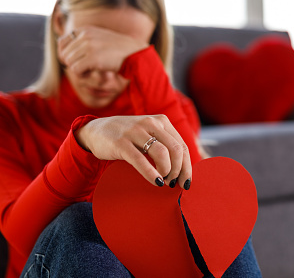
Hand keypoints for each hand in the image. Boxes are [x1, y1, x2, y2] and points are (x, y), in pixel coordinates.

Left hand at [58, 26, 148, 75]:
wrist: (135, 53)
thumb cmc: (118, 50)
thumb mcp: (98, 39)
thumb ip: (83, 42)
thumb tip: (63, 54)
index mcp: (85, 30)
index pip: (61, 42)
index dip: (65, 54)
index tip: (75, 61)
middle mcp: (85, 35)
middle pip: (64, 54)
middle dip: (73, 64)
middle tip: (85, 68)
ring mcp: (89, 46)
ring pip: (69, 63)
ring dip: (78, 70)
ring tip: (90, 70)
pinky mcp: (93, 58)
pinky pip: (76, 70)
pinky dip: (82, 75)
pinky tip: (92, 73)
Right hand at [76, 115, 191, 188]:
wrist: (95, 130)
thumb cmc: (128, 138)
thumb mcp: (149, 135)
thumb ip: (165, 145)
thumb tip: (184, 170)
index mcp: (162, 121)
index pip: (182, 145)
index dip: (187, 166)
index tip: (185, 181)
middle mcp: (151, 123)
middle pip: (176, 149)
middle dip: (179, 170)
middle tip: (173, 183)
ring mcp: (135, 131)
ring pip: (162, 153)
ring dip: (167, 171)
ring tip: (163, 181)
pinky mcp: (121, 143)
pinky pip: (141, 160)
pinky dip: (151, 173)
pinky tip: (156, 182)